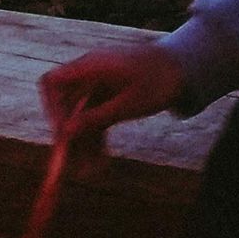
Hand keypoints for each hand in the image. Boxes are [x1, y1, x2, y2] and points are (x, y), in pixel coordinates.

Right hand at [40, 43, 186, 152]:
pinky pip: (95, 117)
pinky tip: (100, 159)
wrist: (187, 68)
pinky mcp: (108, 96)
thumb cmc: (161, 80)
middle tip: (72, 164)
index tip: (61, 134)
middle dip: (68, 135)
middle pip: (65, 105)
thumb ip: (96, 118)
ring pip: (80, 116)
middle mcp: (90, 74)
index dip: (51, 108)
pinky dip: (96, 137)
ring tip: (90, 170)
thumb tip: (65, 133)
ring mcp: (98, 85)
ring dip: (83, 142)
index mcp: (91, 67)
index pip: (52, 83)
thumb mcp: (129, 104)